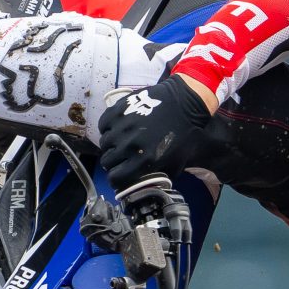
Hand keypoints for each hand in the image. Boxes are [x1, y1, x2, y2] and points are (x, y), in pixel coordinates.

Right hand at [96, 71, 215, 188]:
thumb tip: (147, 185)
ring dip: (110, 145)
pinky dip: (108, 127)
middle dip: (112, 162)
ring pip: (104, 143)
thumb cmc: (183, 134)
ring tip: (120, 141)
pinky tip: (117, 128)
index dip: (116, 179)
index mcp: (144, 160)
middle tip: (120, 157)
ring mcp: (122, 127)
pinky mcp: (118, 111)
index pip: (115, 178)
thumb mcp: (176, 163)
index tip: (119, 175)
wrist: (184, 102)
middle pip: (106, 162)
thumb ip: (160, 177)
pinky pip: (103, 124)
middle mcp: (129, 144)